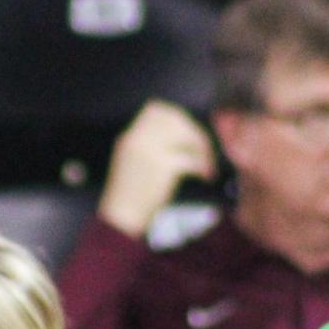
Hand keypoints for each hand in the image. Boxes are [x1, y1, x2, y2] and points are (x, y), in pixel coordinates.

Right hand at [98, 101, 215, 239]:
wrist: (120, 218)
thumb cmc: (131, 197)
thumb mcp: (134, 163)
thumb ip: (150, 147)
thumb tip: (181, 139)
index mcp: (130, 137)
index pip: (155, 109)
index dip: (176, 117)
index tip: (188, 133)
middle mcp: (138, 138)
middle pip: (174, 118)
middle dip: (194, 131)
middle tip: (204, 150)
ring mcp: (149, 150)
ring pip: (185, 133)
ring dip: (202, 147)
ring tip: (207, 164)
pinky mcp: (162, 166)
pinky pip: (191, 158)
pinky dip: (202, 165)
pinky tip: (205, 175)